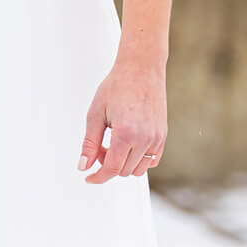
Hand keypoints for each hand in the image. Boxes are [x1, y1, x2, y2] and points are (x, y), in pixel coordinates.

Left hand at [78, 59, 166, 183]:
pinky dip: (138, 160)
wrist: (141, 68)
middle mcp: (144, 139)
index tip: (89, 177)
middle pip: (124, 171)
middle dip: (108, 165)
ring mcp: (156, 138)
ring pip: (138, 169)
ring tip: (113, 144)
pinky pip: (152, 160)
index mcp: (125, 133)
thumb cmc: (116, 86)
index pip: (112, 169)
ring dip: (124, 164)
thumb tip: (84, 166)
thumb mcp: (95, 114)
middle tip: (100, 147)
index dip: (98, 177)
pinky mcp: (163, 135)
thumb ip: (89, 143)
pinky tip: (128, 145)